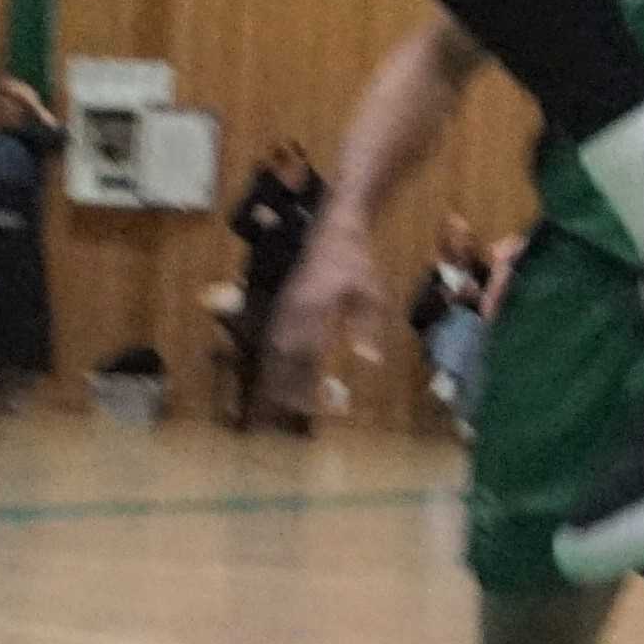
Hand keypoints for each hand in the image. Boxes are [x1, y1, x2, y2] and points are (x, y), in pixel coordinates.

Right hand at [264, 221, 380, 417]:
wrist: (335, 229)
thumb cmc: (356, 262)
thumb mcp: (372, 293)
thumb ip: (368, 327)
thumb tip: (370, 362)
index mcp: (315, 309)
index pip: (306, 356)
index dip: (307, 383)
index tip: (314, 406)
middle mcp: (294, 311)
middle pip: (282, 358)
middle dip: (284, 386)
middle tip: (294, 413)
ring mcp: (284, 307)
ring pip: (272, 349)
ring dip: (275, 376)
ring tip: (282, 401)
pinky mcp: (282, 304)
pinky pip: (271, 338)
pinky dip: (273, 359)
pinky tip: (279, 373)